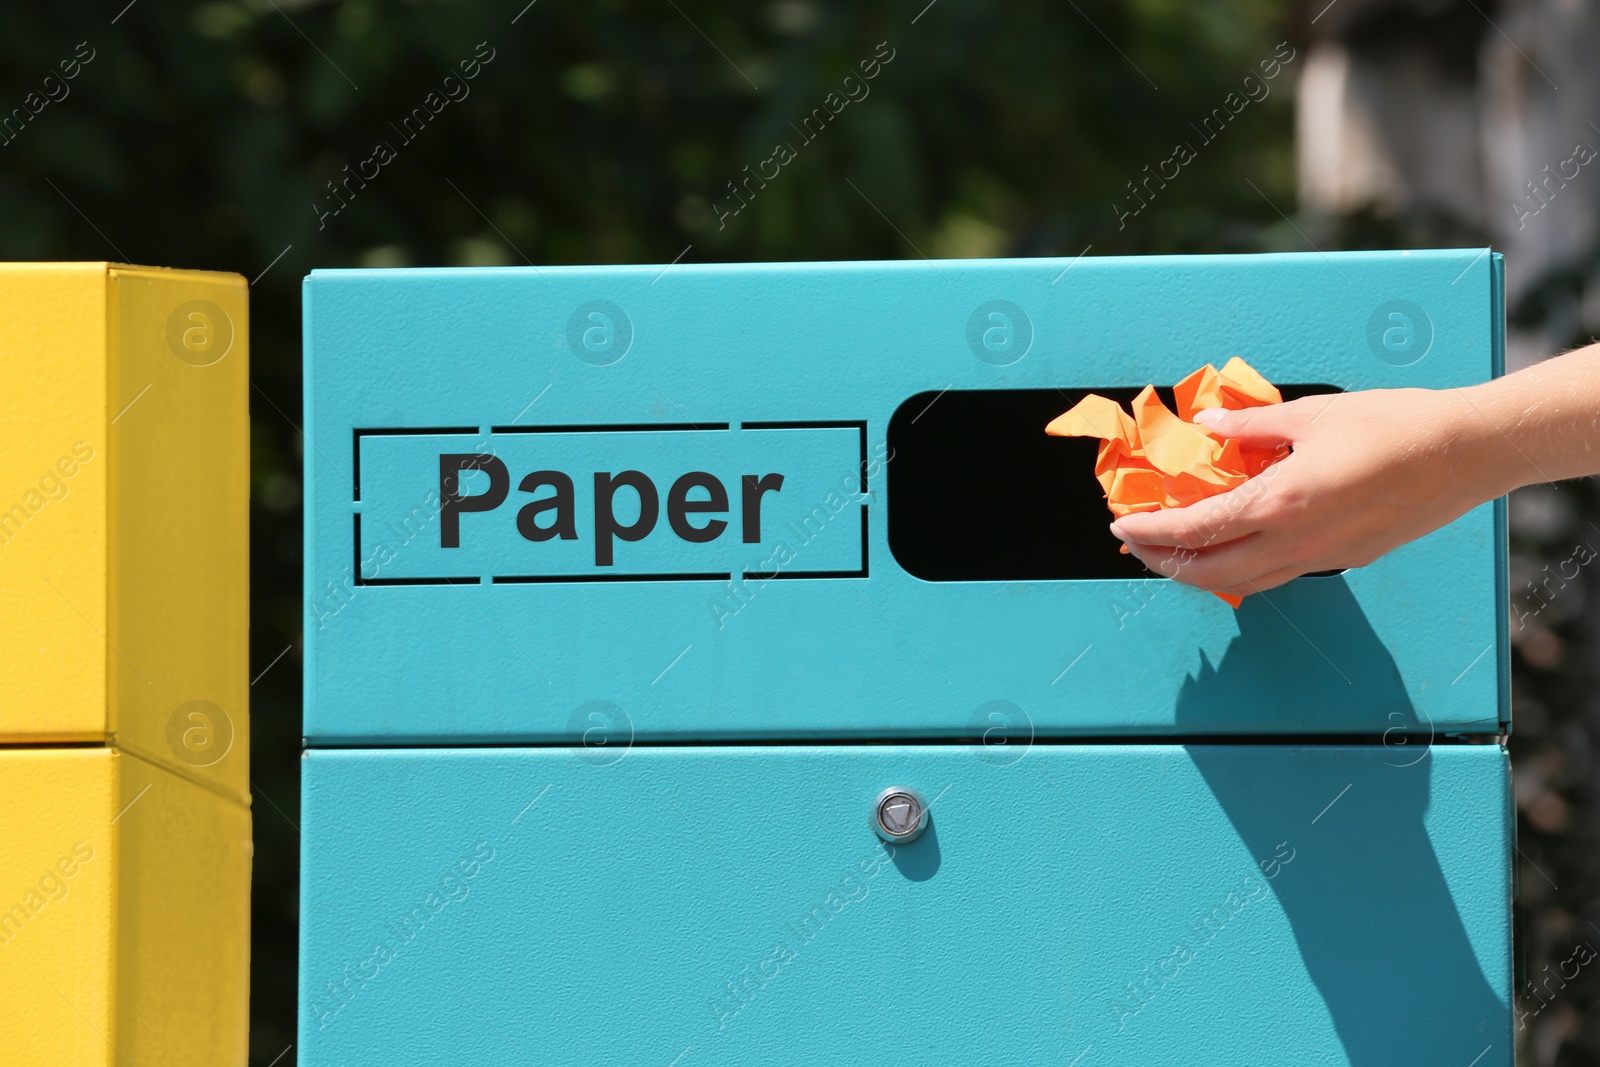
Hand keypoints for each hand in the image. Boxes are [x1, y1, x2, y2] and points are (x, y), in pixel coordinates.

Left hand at [1108, 388, 1501, 599]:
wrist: (1465, 452)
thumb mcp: (1310, 414)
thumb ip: (1250, 426)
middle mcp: (1296, 542)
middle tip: (1136, 549)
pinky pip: (1279, 575)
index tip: (1123, 527)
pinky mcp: (1346, 559)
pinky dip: (1243, 571)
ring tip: (1175, 555)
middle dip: (1165, 563)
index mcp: (1279, 503)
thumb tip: (1207, 424)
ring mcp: (1322, 558)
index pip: (1197, 529)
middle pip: (1210, 573)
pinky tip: (1234, 552)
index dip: (1152, 532)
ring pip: (1245, 584)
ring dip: (1202, 574)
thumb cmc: (1394, 425)